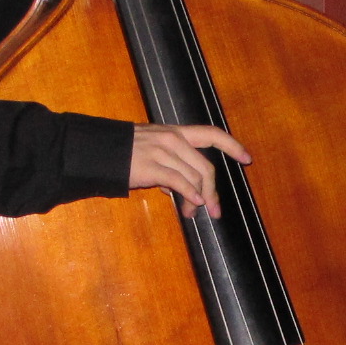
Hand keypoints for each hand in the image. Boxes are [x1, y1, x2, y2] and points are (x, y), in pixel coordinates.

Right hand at [130, 123, 250, 218]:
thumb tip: (186, 190)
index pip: (211, 133)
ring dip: (198, 199)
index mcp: (175, 132)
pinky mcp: (151, 166)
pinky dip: (190, 194)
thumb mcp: (153, 149)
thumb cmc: (125, 152)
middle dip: (213, 190)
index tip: (246, 158)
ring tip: (192, 212)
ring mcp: (162, 151)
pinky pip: (179, 182)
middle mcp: (172, 138)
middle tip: (214, 209)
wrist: (98, 151)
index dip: (232, 145)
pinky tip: (192, 204)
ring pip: (194, 177)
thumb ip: (173, 165)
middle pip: (205, 166)